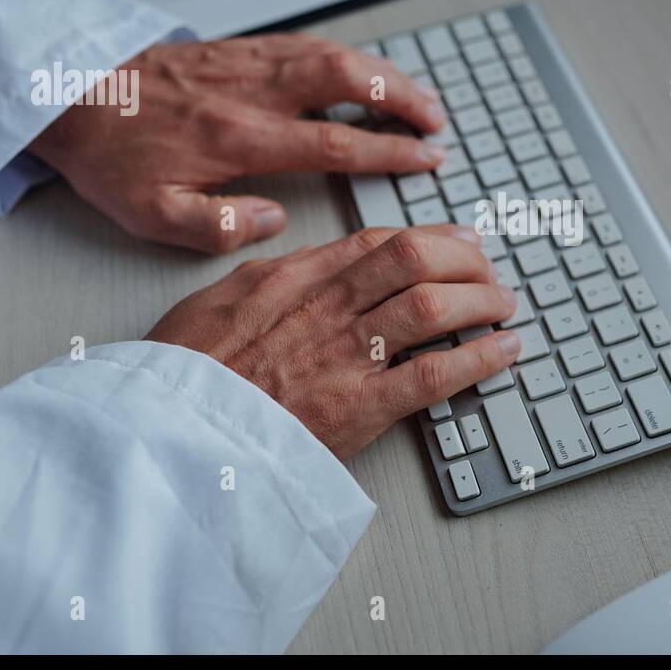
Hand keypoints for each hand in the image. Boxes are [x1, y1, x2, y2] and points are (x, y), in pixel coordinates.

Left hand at [30, 35, 445, 252]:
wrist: (64, 93)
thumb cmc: (110, 156)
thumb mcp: (152, 215)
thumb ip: (220, 226)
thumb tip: (277, 220)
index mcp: (241, 138)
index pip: (336, 143)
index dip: (391, 152)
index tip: (428, 159)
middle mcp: (253, 91)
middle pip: (349, 80)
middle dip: (404, 98)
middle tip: (439, 122)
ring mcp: (247, 61)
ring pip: (334, 53)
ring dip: (384, 73)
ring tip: (419, 95)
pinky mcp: (237, 46)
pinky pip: (307, 42)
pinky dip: (348, 54)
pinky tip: (364, 68)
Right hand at [146, 225, 520, 459]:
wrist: (164, 432)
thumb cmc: (182, 373)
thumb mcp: (217, 301)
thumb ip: (270, 278)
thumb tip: (309, 262)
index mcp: (292, 277)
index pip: (378, 241)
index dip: (430, 236)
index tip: (457, 240)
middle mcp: (325, 306)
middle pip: (415, 258)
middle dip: (465, 258)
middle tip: (489, 269)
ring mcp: (344, 355)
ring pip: (431, 305)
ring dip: (480, 301)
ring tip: (504, 305)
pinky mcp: (357, 408)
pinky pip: (434, 375)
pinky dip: (480, 359)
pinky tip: (506, 351)